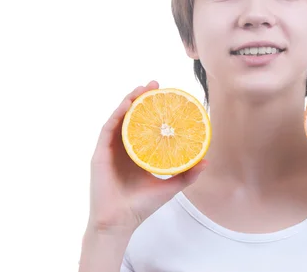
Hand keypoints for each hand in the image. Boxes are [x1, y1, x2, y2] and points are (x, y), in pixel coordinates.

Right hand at [86, 81, 206, 232]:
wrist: (121, 222)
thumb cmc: (142, 206)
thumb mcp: (170, 186)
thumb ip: (187, 174)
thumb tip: (207, 161)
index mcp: (138, 152)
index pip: (146, 124)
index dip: (154, 109)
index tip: (167, 95)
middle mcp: (124, 147)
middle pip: (132, 116)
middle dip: (142, 98)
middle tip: (156, 85)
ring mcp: (111, 149)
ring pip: (119, 118)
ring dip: (129, 101)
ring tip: (142, 88)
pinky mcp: (100, 154)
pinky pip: (108, 129)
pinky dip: (117, 115)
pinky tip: (127, 105)